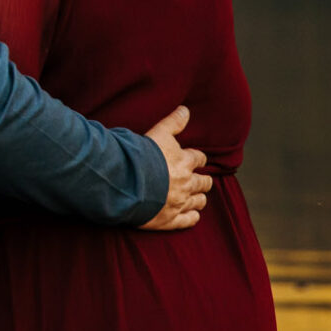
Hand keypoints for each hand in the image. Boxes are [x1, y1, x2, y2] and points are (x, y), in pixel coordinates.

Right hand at [138, 106, 212, 231]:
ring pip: (199, 202)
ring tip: (196, 197)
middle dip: (203, 181)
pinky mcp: (170, 219)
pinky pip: (188, 220)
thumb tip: (186, 110)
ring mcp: (179, 202)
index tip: (196, 160)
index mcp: (185, 162)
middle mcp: (186, 183)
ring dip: (199, 198)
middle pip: (204, 183)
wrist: (126, 182)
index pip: (199, 160)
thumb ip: (173, 122)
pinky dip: (192, 217)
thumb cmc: (141, 156)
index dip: (198, 160)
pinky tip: (192, 215)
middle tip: (200, 180)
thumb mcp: (157, 133)